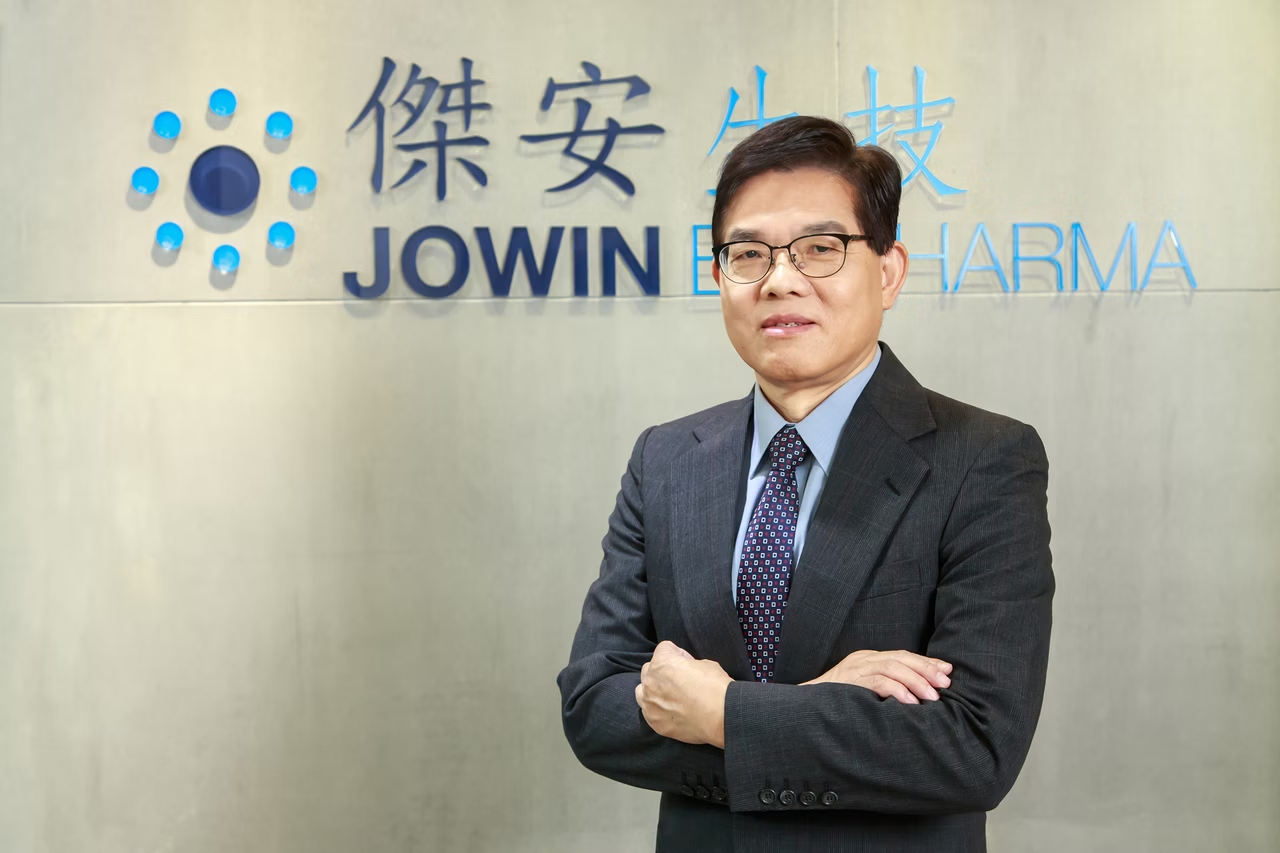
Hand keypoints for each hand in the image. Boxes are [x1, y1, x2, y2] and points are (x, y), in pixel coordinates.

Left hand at [636, 641, 732, 746]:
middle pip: (650, 669)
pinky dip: (657, 709)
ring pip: (643, 690)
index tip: (687, 662)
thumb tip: (685, 669)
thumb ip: (687, 664)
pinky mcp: (654, 721)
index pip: (664, 649)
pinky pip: (648, 710)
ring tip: (670, 696)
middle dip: (662, 671)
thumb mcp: (705, 663)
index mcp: (662, 662)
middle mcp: (650, 681)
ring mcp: (650, 703)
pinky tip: (672, 711)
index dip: (678, 654)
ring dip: (653, 690)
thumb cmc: (715, 688)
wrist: (722, 718)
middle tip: (679, 680)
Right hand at [803, 649, 952, 703]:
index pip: (902, 655)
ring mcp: (855, 668)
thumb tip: (920, 696)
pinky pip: (877, 681)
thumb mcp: (865, 691)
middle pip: (901, 658)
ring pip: (892, 667)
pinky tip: (910, 702)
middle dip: (926, 669)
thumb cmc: (838, 703)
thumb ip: (887, 687)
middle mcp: (863, 659)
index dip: (926, 663)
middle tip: (945, 684)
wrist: (804, 706)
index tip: (947, 672)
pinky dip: (897, 690)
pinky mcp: (849, 681)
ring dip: (916, 681)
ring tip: (932, 697)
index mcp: (868, 658)